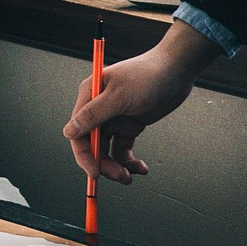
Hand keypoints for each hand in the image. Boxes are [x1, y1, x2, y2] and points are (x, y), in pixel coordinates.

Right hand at [62, 26, 217, 183]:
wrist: (177, 69)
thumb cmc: (148, 76)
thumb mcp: (119, 96)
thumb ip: (93, 115)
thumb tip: (69, 132)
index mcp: (89, 97)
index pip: (78, 132)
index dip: (84, 155)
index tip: (95, 173)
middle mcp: (98, 109)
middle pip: (92, 145)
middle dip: (104, 164)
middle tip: (121, 177)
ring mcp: (114, 118)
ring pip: (108, 150)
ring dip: (117, 165)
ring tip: (131, 175)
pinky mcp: (130, 125)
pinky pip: (123, 148)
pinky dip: (130, 160)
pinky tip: (140, 167)